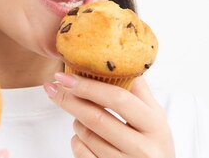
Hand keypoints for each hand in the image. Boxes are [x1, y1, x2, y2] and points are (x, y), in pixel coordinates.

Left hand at [44, 73, 174, 157]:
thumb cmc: (154, 144)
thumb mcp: (155, 116)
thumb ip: (139, 90)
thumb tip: (119, 60)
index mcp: (155, 125)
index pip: (118, 99)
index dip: (89, 86)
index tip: (66, 76)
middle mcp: (143, 148)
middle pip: (96, 118)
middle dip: (70, 100)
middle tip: (53, 87)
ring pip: (86, 136)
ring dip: (76, 121)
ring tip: (80, 115)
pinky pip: (81, 153)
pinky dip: (76, 141)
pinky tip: (82, 136)